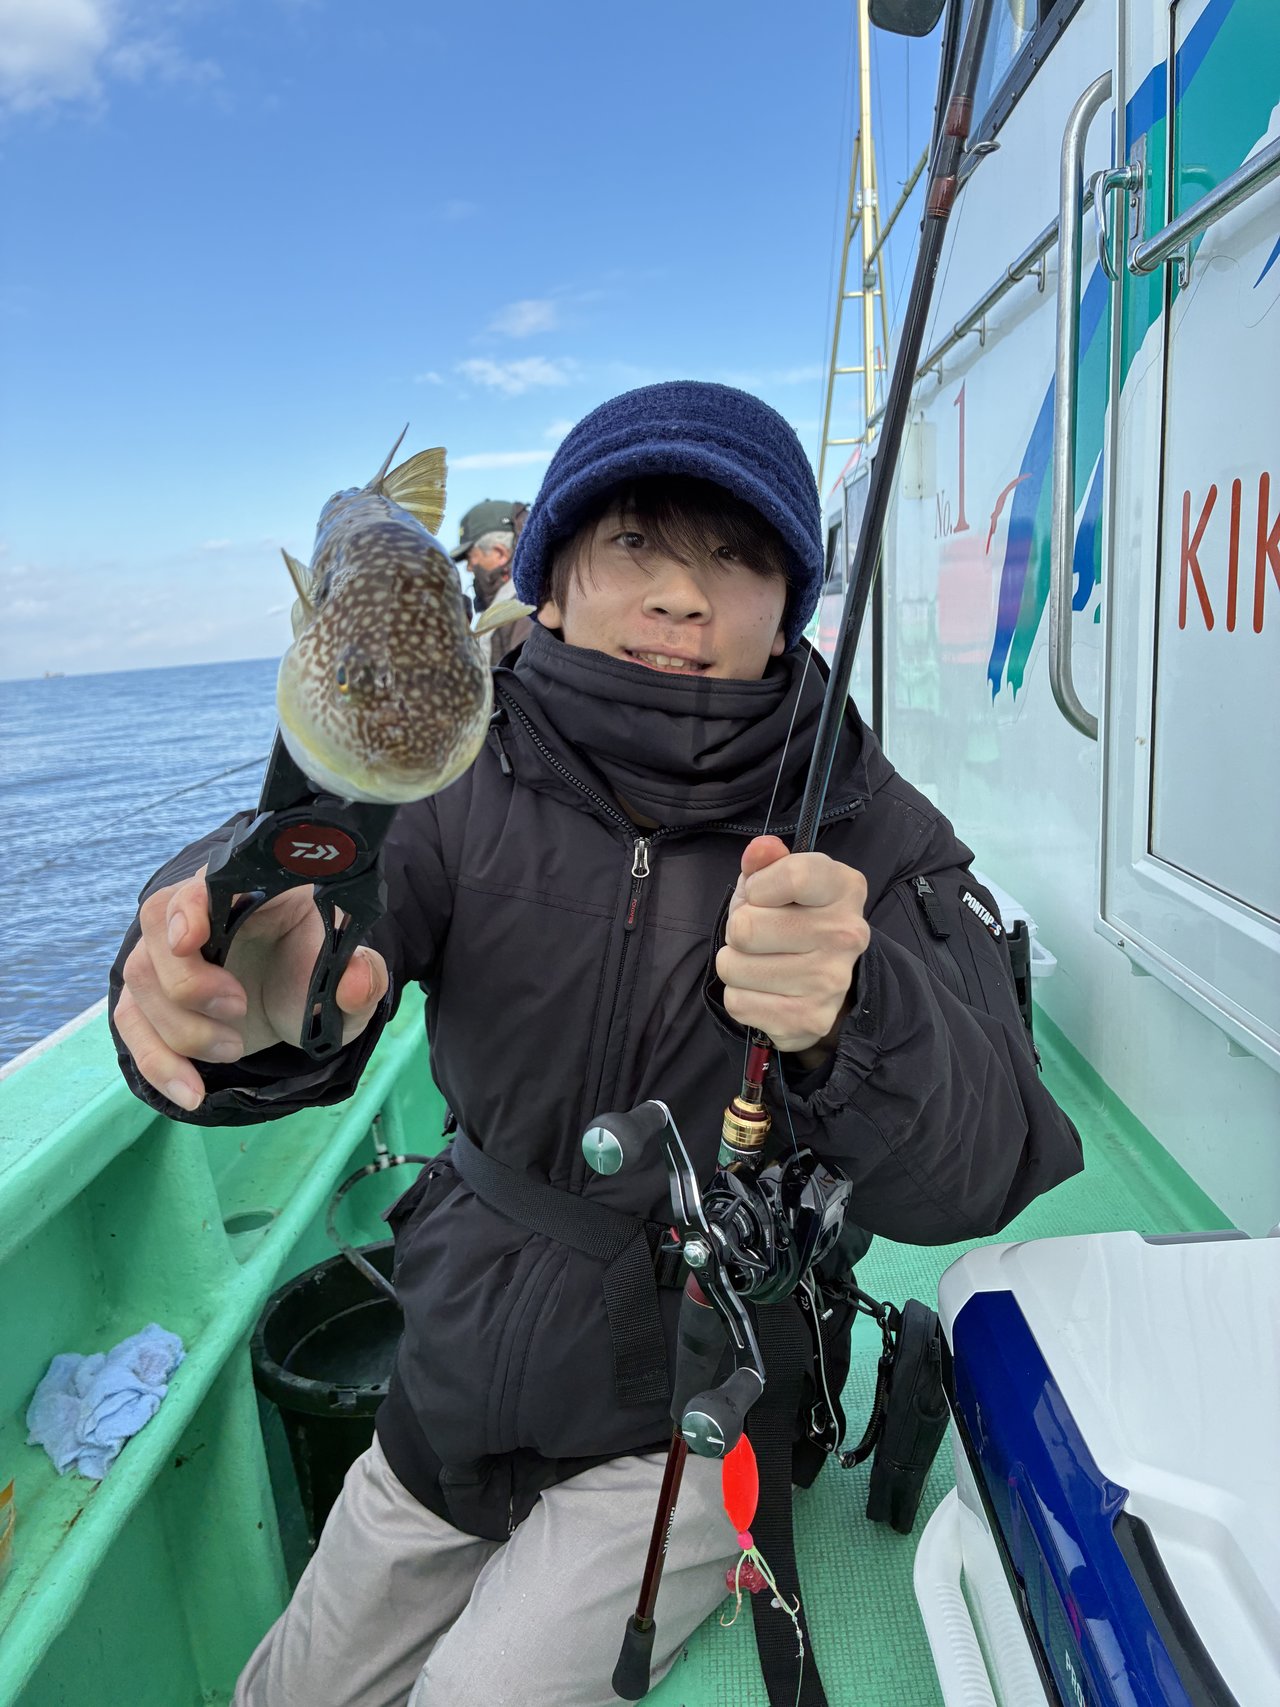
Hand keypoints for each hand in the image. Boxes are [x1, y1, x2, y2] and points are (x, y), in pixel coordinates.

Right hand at [114, 866, 388, 1112]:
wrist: (295, 995)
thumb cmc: (317, 967)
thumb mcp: (350, 973)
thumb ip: (362, 975)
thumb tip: (356, 980)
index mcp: (249, 888)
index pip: (205, 879)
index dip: (190, 906)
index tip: (192, 939)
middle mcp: (195, 911)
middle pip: (158, 931)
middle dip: (190, 982)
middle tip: (238, 1010)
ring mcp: (164, 954)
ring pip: (141, 982)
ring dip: (183, 1028)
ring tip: (234, 1048)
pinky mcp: (151, 998)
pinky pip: (132, 1025)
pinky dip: (160, 1064)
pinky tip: (191, 1092)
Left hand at [716, 835, 868, 1062]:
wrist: (822, 981)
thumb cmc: (792, 917)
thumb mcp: (778, 880)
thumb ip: (766, 860)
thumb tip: (760, 850)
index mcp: (844, 888)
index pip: (794, 876)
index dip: (757, 886)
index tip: (759, 893)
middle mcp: (847, 934)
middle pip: (746, 927)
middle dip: (738, 929)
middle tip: (760, 935)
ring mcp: (831, 981)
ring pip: (733, 967)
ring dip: (735, 964)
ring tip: (761, 961)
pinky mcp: (810, 1020)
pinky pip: (738, 1002)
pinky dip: (741, 995)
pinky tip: (765, 989)